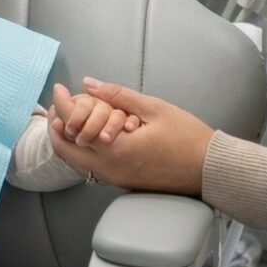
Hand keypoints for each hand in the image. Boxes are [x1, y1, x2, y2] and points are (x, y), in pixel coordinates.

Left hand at [48, 78, 213, 193]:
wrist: (211, 170)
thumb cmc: (188, 138)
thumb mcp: (153, 108)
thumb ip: (117, 95)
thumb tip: (88, 83)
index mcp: (115, 149)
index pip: (71, 125)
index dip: (61, 103)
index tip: (60, 89)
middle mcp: (110, 169)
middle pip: (64, 150)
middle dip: (55, 124)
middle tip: (59, 104)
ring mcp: (115, 179)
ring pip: (76, 162)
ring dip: (67, 139)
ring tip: (70, 116)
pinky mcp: (123, 183)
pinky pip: (91, 168)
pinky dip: (82, 151)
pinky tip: (88, 134)